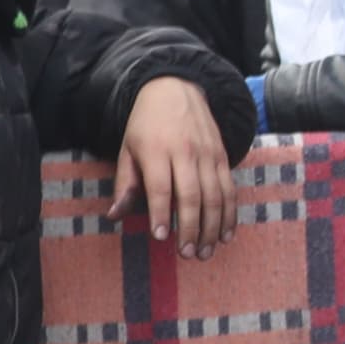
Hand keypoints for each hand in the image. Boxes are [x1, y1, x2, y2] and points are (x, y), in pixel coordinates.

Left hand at [113, 76, 235, 257]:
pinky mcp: (223, 156)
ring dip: (213, 227)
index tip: (161, 238)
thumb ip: (125, 183)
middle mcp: (186, 153)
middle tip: (187, 254)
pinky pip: (229, 189)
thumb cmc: (145, 125)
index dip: (162, 213)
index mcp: (157, 151)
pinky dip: (230, 214)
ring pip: (215, 196)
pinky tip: (227, 234)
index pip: (161, 187)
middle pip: (192, 195)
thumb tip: (114, 215)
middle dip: (191, 228)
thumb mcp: (127, 149)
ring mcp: (208, 155)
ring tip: (206, 252)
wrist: (177, 89)